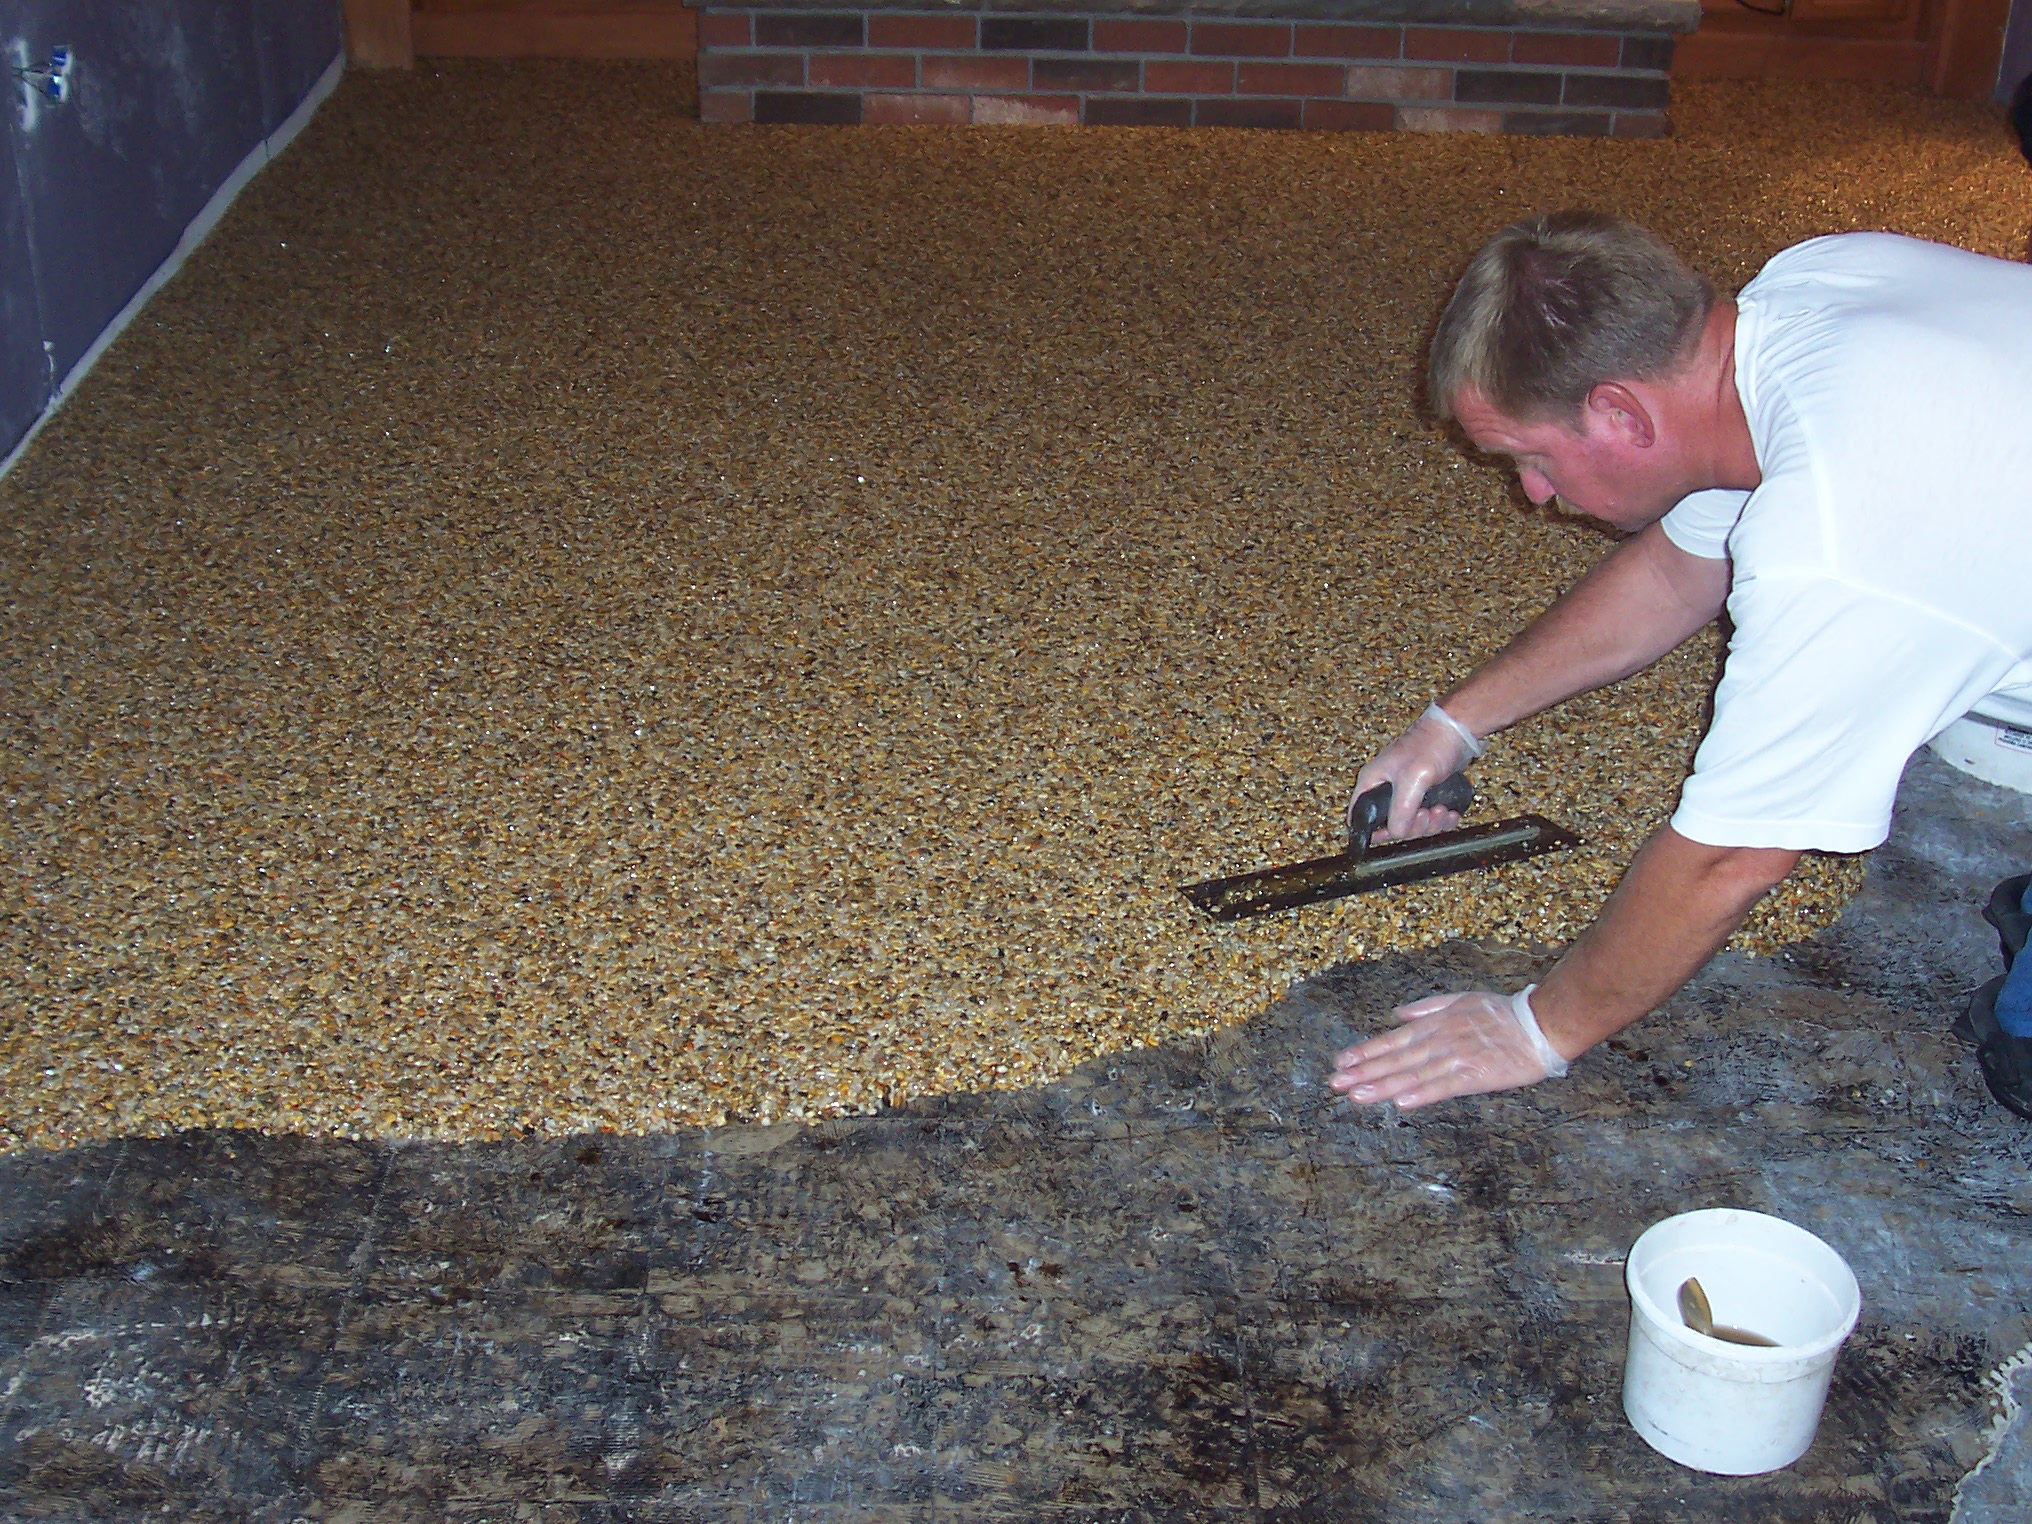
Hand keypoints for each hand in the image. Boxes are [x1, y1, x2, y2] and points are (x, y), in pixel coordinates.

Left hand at [1328, 988, 1568, 1110]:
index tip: (1341, 1062)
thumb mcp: (1460, 1000)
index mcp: (1434, 1025)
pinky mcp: (1476, 1075)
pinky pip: (1444, 1086)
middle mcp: (1439, 1041)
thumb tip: (1397, 1014)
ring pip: (1413, 1075)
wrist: (1539, 1025)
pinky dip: (1423, 1093)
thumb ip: (1426, 1008)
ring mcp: (1456, 1058)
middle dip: (1363, 1072)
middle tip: (1335, 1083)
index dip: (1366, 1052)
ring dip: (1383, 1086)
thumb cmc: (1500, 1014)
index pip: (1393, 1041)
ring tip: (1356, 1095)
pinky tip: (1401, 1102)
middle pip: (1395, 1060)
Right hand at [1349, 704, 1480, 841]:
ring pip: (1413, 823)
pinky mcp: (1425, 792)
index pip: (1360, 815)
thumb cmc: (1432, 744)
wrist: (1459, 729)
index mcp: (1373, 782)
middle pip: (1392, 824)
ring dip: (1431, 824)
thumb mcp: (1413, 779)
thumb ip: (1401, 809)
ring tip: (1442, 811)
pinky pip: (1429, 817)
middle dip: (1414, 826)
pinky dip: (1441, 820)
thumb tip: (1396, 833)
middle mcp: (1386, 788)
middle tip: (1428, 814)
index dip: (1374, 831)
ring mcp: (1407, 791)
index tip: (1394, 835)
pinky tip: (1450, 813)